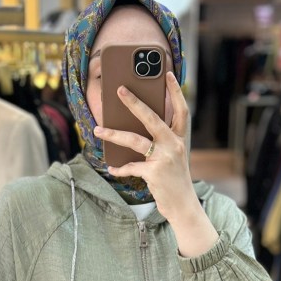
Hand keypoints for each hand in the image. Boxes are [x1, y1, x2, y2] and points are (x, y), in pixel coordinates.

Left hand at [93, 72, 197, 221]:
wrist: (183, 205)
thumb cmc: (175, 179)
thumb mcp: (174, 156)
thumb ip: (163, 140)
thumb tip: (136, 126)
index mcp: (181, 138)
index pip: (181, 109)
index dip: (176, 91)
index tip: (169, 74)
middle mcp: (174, 144)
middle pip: (152, 118)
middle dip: (134, 103)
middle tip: (119, 90)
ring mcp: (165, 158)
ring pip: (134, 140)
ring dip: (113, 135)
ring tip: (98, 130)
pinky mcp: (154, 172)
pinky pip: (131, 166)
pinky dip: (120, 168)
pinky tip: (112, 168)